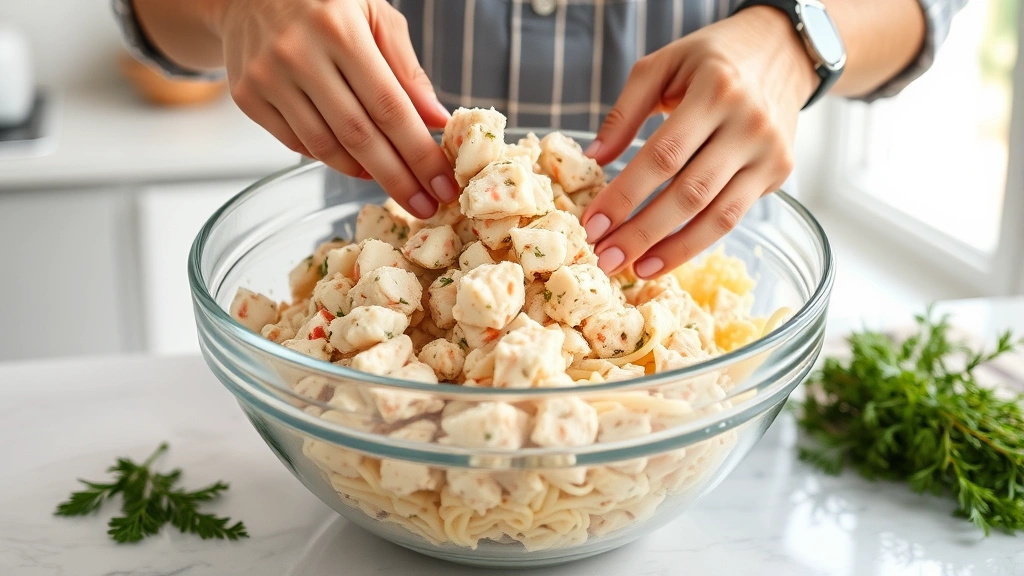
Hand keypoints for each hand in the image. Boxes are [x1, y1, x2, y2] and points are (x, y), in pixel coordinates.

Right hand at [217, 0, 457, 217]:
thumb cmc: (324, 2)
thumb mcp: (374, 16)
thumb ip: (407, 68)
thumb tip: (437, 120)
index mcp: (339, 29)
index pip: (389, 106)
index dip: (419, 152)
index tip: (443, 185)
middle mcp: (299, 54)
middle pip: (359, 135)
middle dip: (398, 178)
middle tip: (426, 206)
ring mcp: (267, 78)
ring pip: (326, 147)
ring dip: (366, 173)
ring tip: (395, 184)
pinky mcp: (247, 97)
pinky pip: (298, 144)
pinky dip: (331, 159)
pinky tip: (357, 163)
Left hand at [582, 6, 818, 277]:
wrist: (782, 51)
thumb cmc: (712, 60)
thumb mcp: (663, 65)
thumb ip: (625, 111)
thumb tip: (595, 158)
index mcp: (716, 90)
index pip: (663, 155)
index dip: (626, 194)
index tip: (594, 222)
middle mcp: (749, 124)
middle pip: (690, 193)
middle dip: (643, 232)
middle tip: (606, 257)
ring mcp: (768, 153)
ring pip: (717, 216)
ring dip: (671, 249)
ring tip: (633, 269)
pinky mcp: (779, 173)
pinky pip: (732, 217)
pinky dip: (696, 243)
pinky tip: (663, 258)